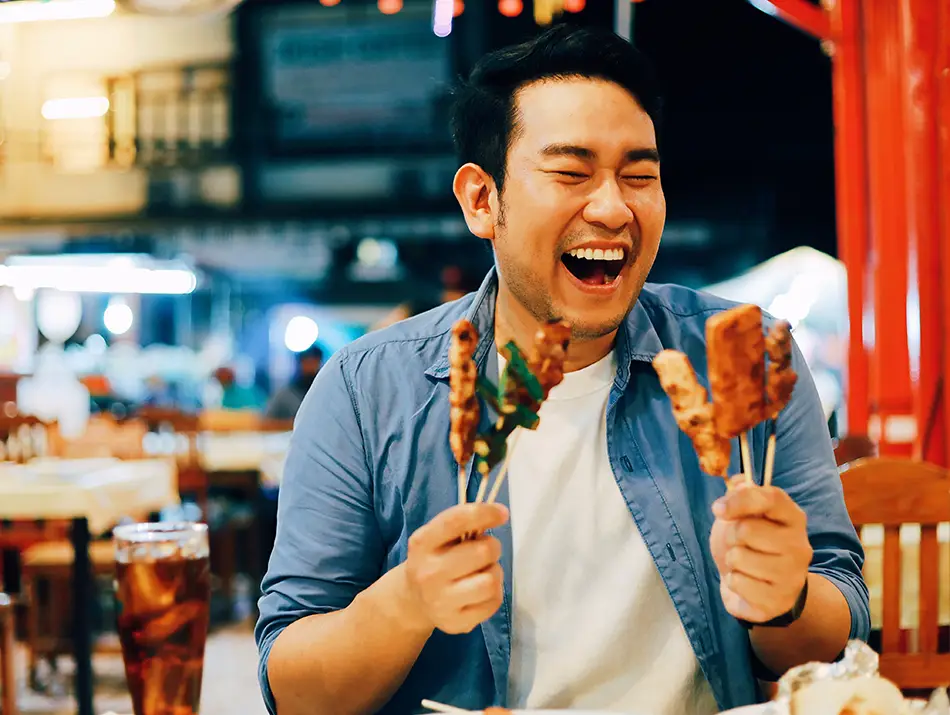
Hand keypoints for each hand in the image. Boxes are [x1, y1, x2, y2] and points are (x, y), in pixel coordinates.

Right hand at [403, 503, 507, 634]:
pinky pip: (494, 602)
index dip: (484, 513)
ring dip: (495, 571)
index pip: (456, 521)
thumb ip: (462, 524)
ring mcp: (441, 601)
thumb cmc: (435, 559)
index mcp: (422, 543)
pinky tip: (481, 591)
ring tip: (484, 571)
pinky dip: (494, 593)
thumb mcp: (437, 537)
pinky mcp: (455, 623)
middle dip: (493, 546)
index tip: (502, 513)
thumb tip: (498, 514)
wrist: (413, 601)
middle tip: (487, 550)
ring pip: (491, 580)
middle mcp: (428, 573)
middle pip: (483, 551)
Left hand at [710, 479, 811, 623]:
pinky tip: (747, 583)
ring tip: (744, 564)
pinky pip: (737, 583)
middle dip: (731, 535)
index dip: (740, 500)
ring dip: (731, 560)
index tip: (718, 509)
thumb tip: (738, 482)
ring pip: (738, 557)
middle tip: (738, 543)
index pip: (770, 498)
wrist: (766, 588)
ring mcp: (792, 576)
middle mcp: (800, 546)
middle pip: (747, 529)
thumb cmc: (753, 544)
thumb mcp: (745, 515)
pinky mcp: (779, 601)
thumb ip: (741, 494)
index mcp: (793, 518)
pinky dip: (733, 582)